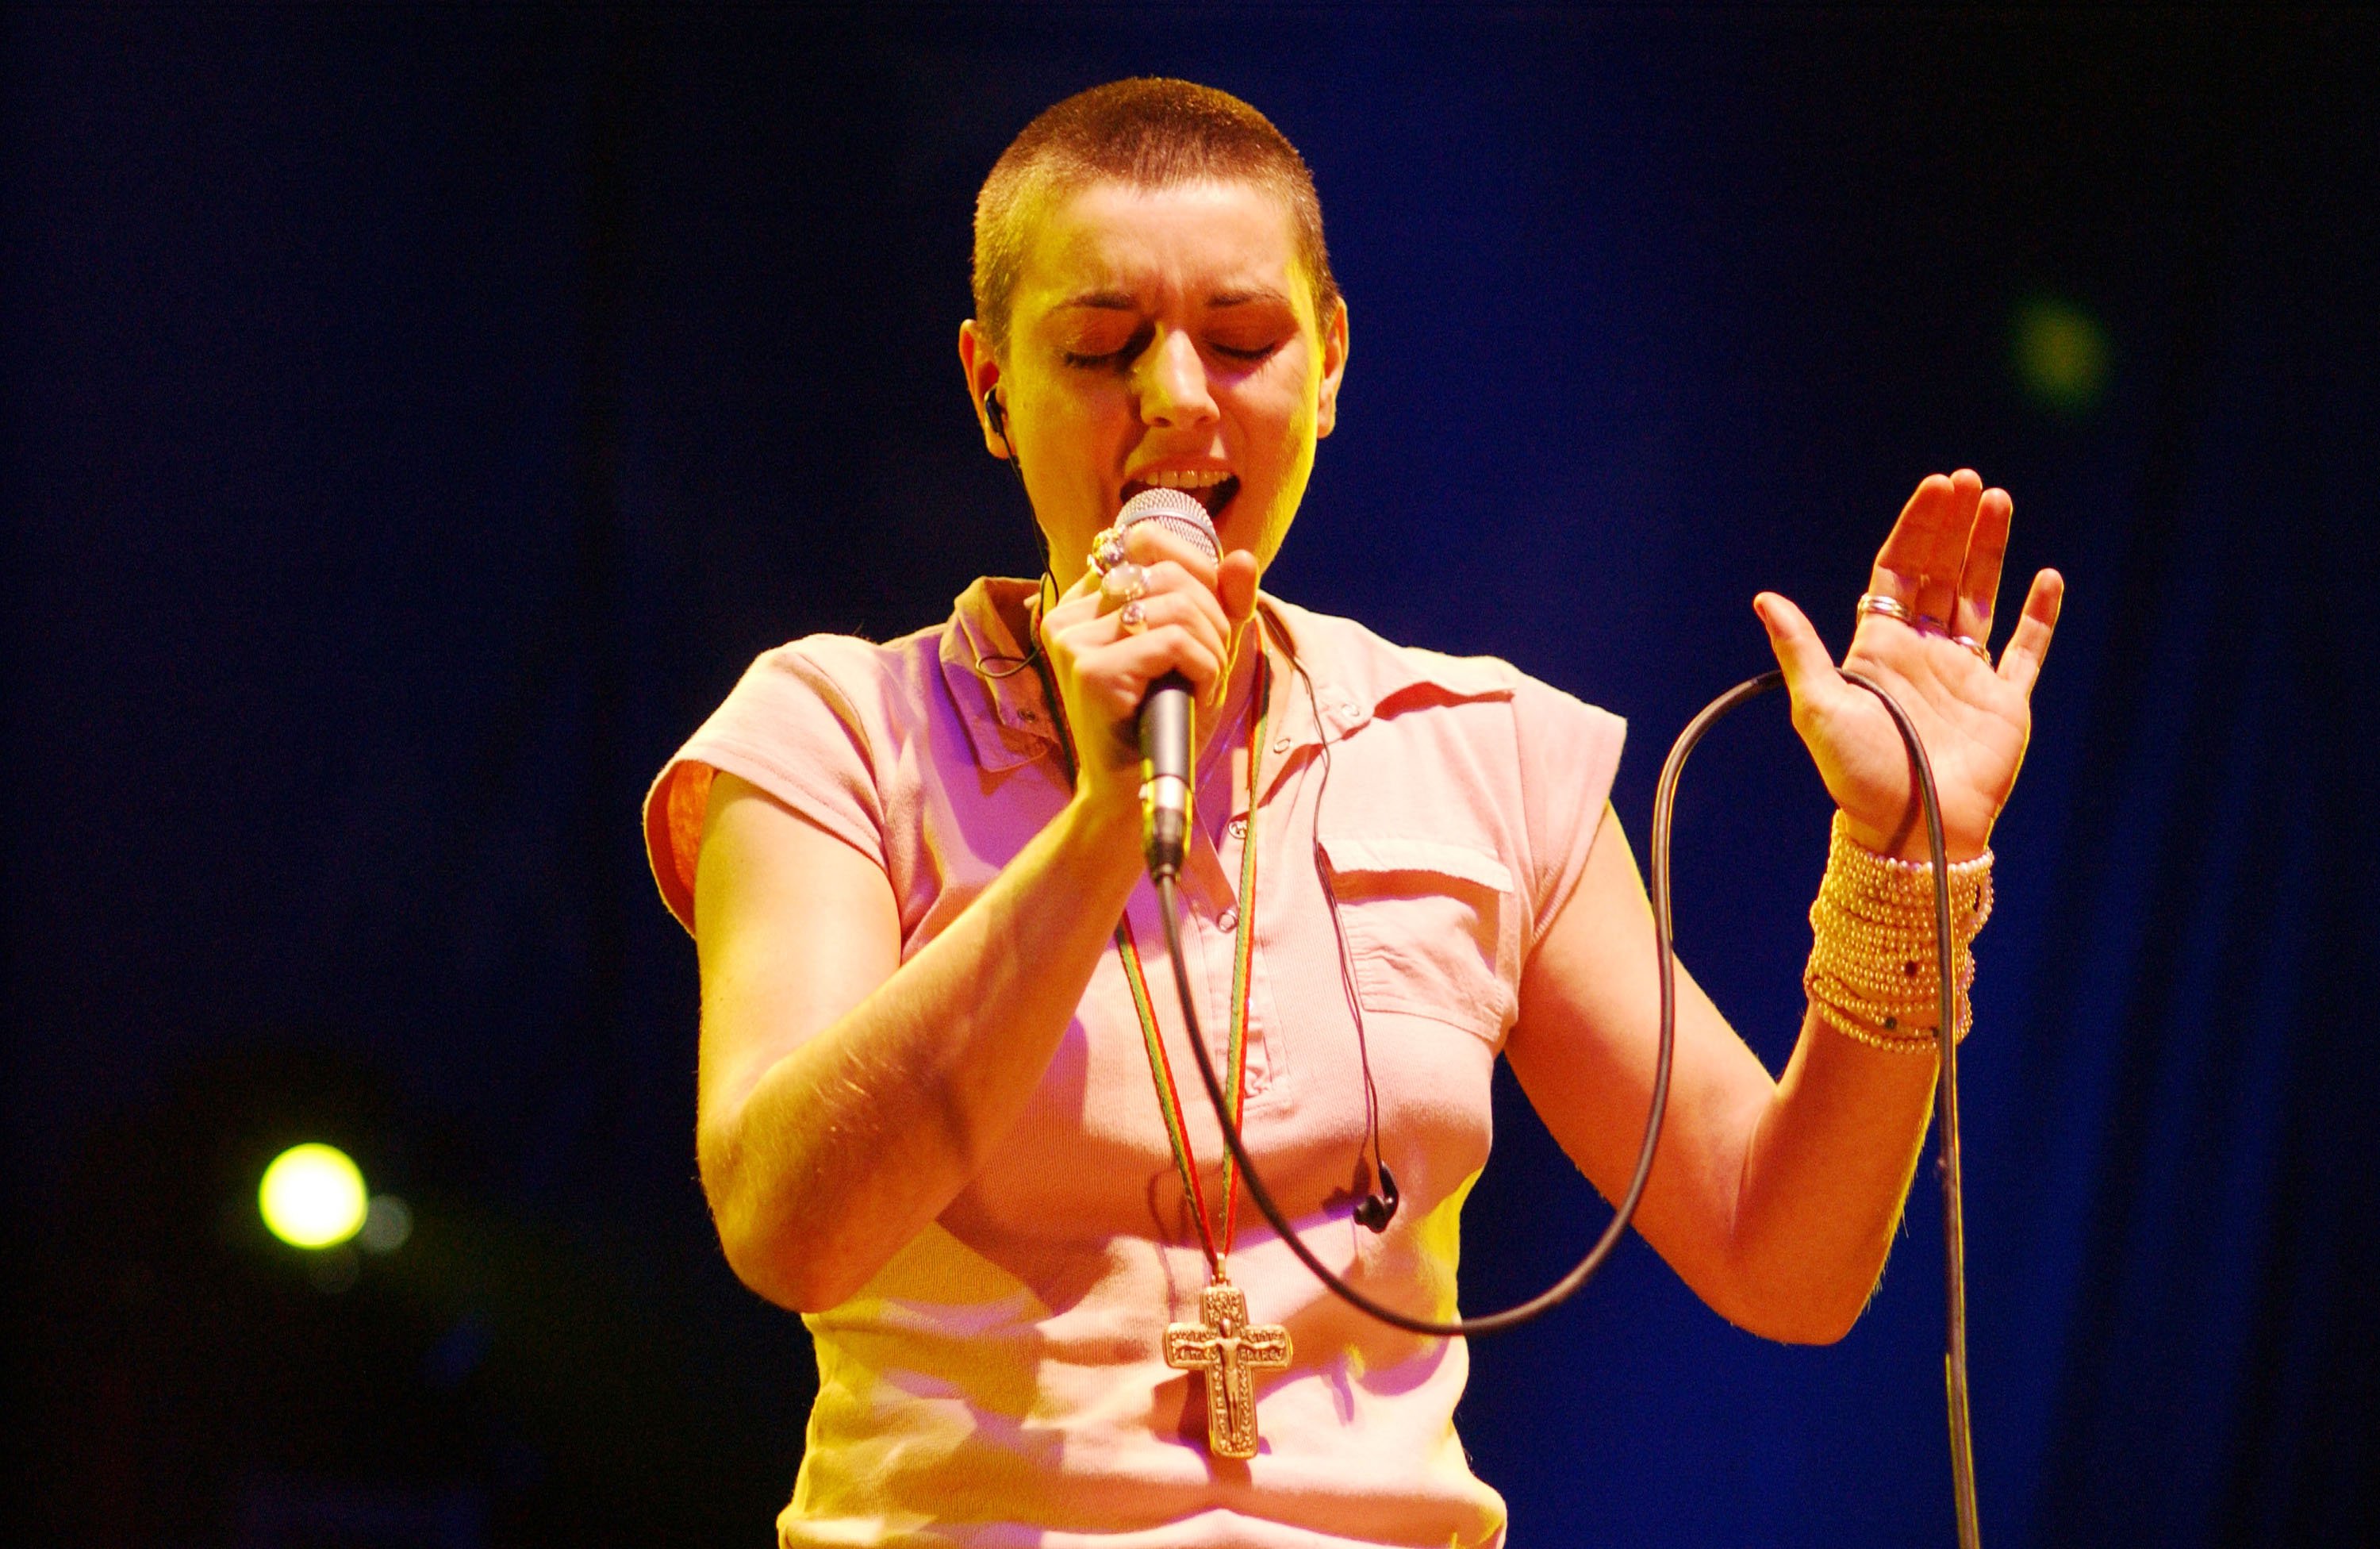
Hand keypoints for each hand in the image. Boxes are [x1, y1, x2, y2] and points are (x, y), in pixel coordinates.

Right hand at [1038, 521, 1260, 805]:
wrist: (1133, 790)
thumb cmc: (1164, 718)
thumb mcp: (1200, 650)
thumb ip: (1221, 602)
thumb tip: (1241, 557)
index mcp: (1083, 600)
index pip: (1143, 540)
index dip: (1194, 564)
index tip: (1211, 611)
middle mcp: (1068, 614)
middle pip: (1167, 572)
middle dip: (1213, 616)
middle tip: (1212, 661)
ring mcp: (1073, 641)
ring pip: (1175, 605)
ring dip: (1212, 646)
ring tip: (1205, 682)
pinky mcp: (1091, 670)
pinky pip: (1173, 641)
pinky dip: (1204, 668)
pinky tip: (1197, 695)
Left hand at [1756, 469, 2063, 860]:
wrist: (1913, 832)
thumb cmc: (1860, 775)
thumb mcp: (1818, 708)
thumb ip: (1798, 651)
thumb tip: (1764, 599)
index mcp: (1878, 649)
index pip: (1898, 571)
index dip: (1916, 528)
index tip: (1934, 488)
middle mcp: (1921, 654)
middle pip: (1940, 574)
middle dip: (1953, 526)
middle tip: (1969, 481)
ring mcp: (1965, 676)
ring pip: (1981, 597)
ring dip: (1990, 550)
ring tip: (1999, 501)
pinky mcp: (2004, 703)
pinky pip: (2027, 651)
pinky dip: (2039, 615)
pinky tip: (2048, 576)